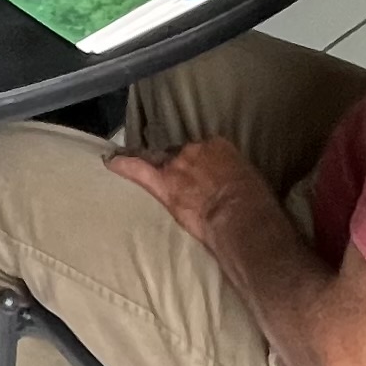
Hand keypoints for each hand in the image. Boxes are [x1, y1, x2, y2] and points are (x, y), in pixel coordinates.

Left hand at [106, 138, 273, 250]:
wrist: (242, 219)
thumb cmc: (255, 206)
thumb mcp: (250, 182)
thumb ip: (232, 178)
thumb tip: (229, 190)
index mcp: (219, 146)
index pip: (201, 150)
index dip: (198, 163)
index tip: (200, 174)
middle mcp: (195, 149)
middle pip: (179, 154)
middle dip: (179, 167)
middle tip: (184, 184)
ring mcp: (177, 165)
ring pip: (159, 162)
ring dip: (157, 170)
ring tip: (144, 172)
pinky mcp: (164, 185)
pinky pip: (138, 170)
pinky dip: (123, 165)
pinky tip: (110, 161)